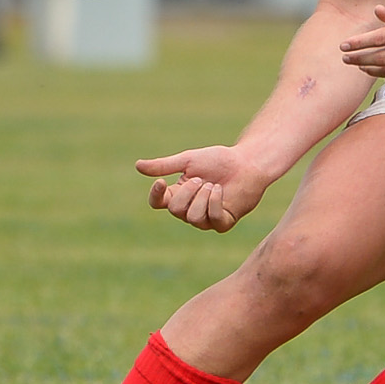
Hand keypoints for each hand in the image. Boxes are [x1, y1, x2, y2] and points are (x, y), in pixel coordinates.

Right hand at [135, 146, 270, 232]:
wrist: (247, 163)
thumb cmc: (219, 160)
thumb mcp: (188, 160)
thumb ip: (164, 165)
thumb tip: (137, 166)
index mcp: (177, 194)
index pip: (157, 203)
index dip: (156, 196)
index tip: (161, 182)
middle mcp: (189, 210)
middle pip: (175, 210)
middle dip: (188, 192)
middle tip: (203, 179)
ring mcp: (206, 219)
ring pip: (192, 218)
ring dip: (203, 197)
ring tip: (214, 184)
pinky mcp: (223, 223)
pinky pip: (212, 219)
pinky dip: (215, 202)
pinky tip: (220, 190)